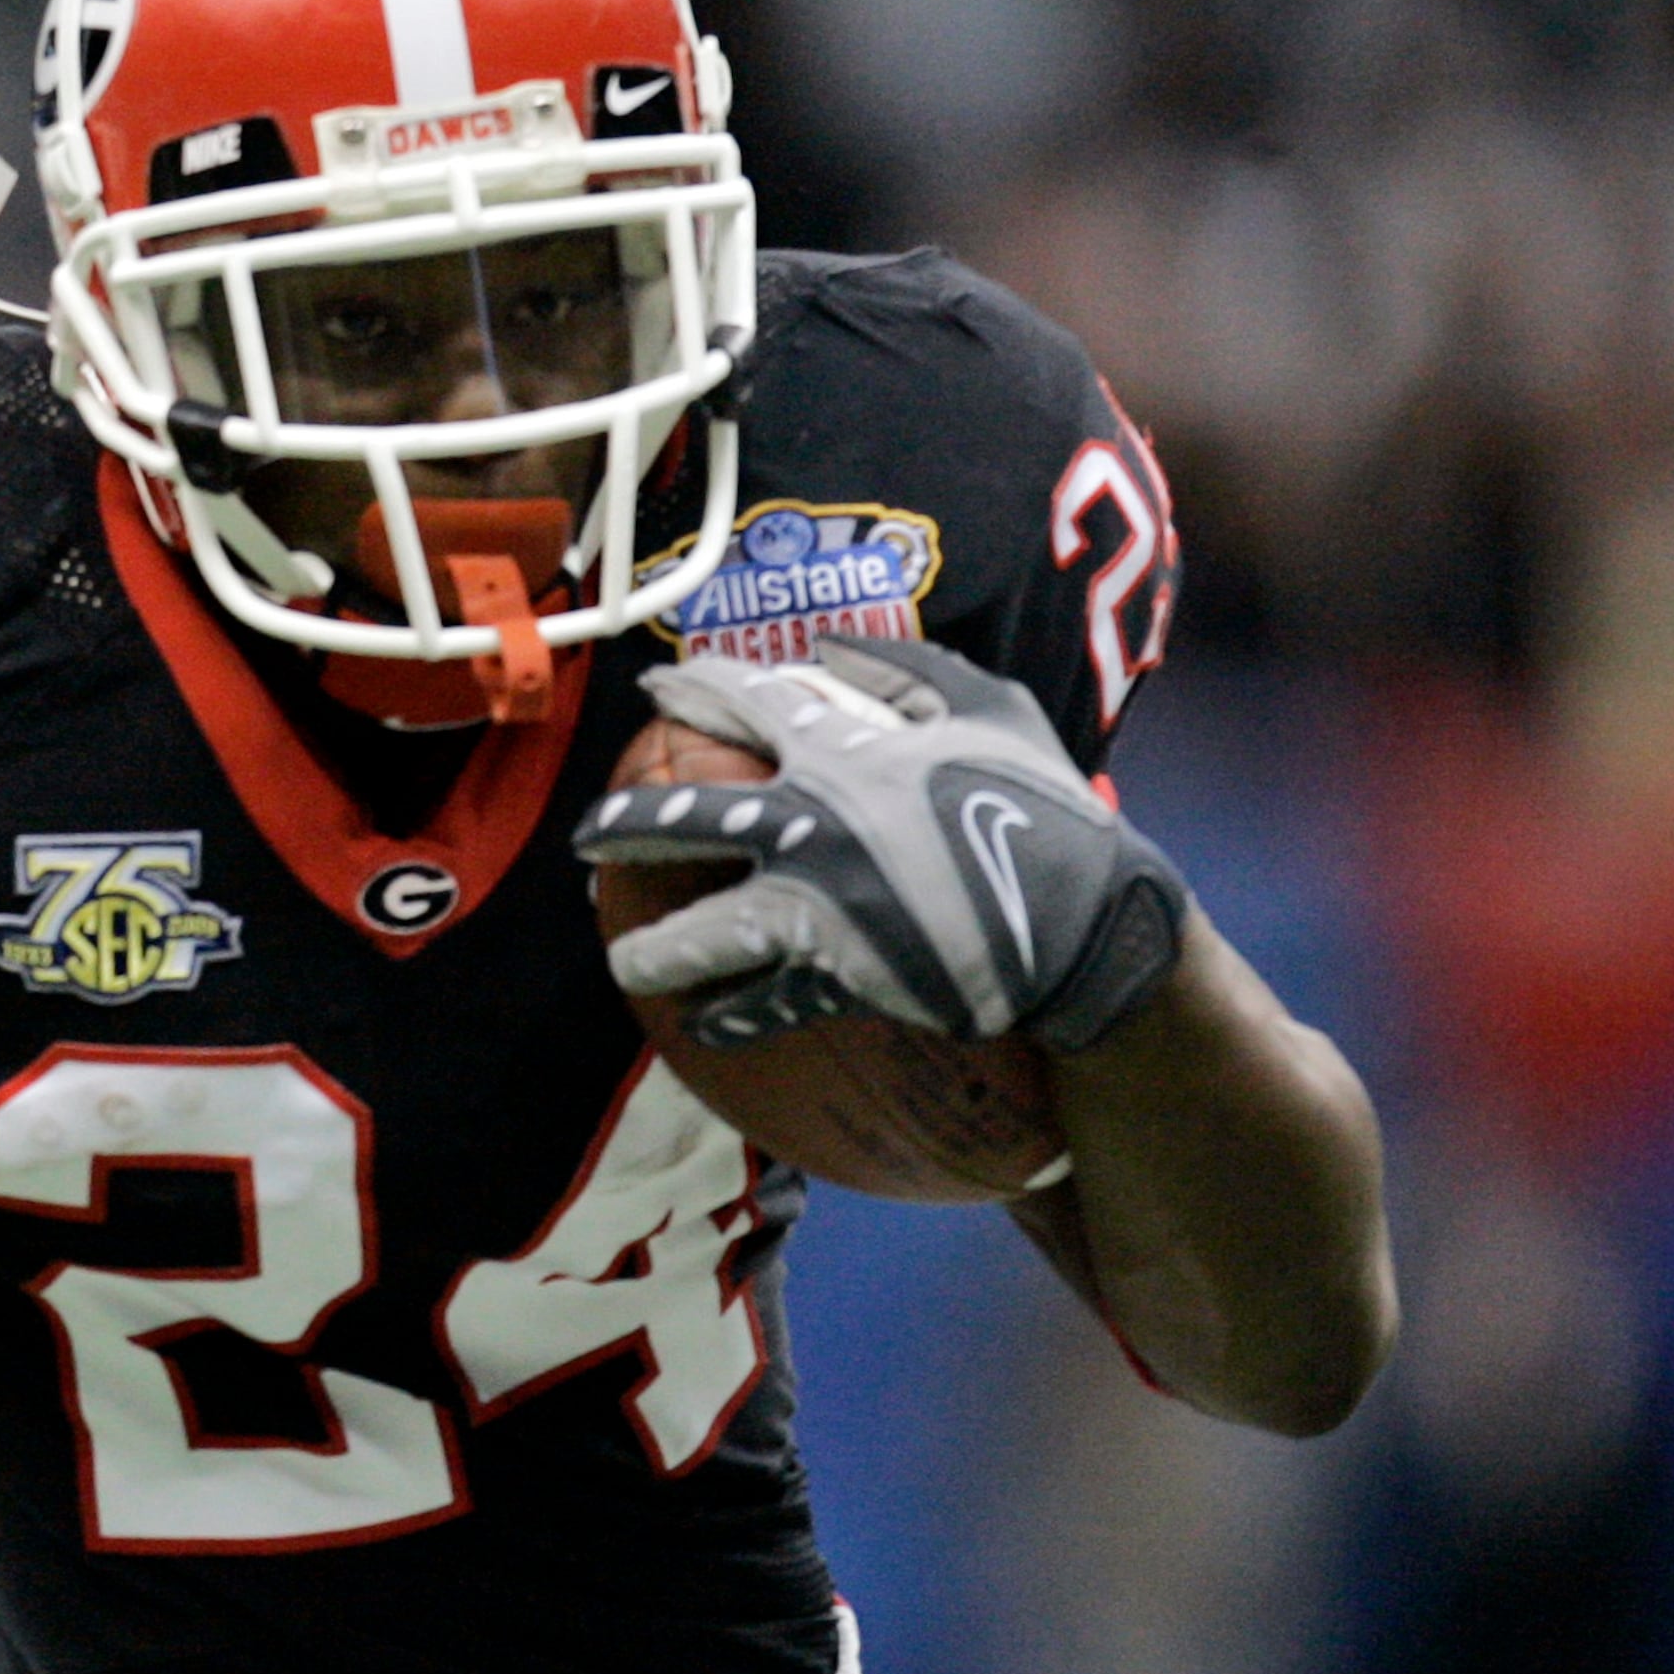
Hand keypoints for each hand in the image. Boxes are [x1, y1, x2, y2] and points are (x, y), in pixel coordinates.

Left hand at [575, 637, 1187, 1053]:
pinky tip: (703, 1029)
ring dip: (659, 951)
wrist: (1086, 921)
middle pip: (688, 819)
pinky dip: (733, 1019)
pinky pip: (768, 1004)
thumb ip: (905, 671)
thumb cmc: (1043, 805)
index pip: (750, 702)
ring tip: (625, 961)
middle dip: (626, 826)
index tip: (657, 686)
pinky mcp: (840, 975)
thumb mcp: (991, 709)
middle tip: (587, 839)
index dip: (696, 687)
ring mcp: (819, 906)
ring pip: (707, 931)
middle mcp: (813, 825)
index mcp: (846, 751)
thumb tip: (829, 644)